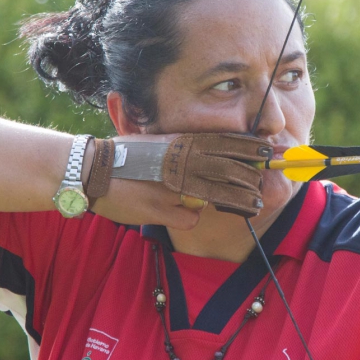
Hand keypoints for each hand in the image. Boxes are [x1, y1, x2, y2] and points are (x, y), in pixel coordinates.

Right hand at [92, 133, 269, 226]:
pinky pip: (190, 217)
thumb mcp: (158, 142)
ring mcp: (173, 187)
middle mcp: (180, 162)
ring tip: (254, 202)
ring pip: (217, 195)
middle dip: (250, 175)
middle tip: (264, 179)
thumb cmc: (124, 155)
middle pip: (227, 169)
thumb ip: (184, 147)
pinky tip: (186, 213)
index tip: (268, 150)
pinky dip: (190, 216)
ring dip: (238, 199)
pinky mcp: (162, 210)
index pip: (224, 142)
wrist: (92, 170)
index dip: (249, 148)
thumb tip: (211, 152)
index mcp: (180, 142)